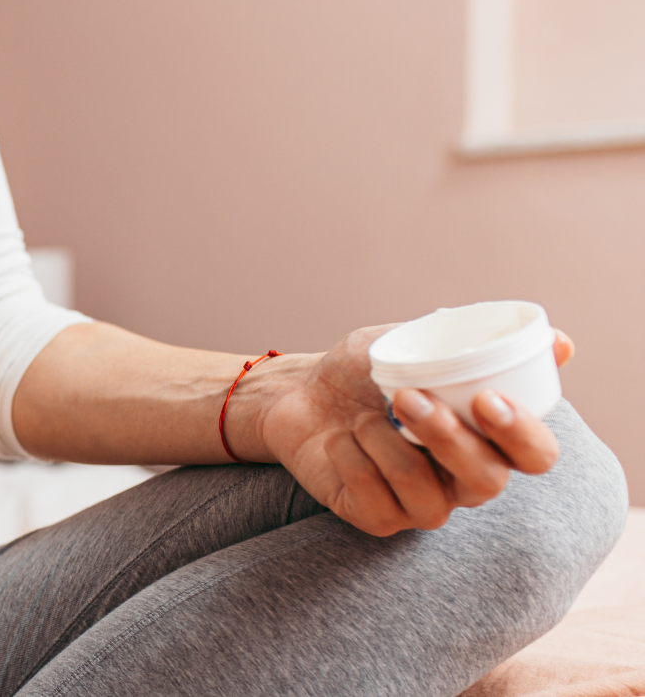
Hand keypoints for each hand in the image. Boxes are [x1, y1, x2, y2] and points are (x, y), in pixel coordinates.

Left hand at [251, 326, 574, 535]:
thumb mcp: (414, 343)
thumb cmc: (364, 370)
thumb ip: (475, 343)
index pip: (536, 456)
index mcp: (488, 440)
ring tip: (360, 416)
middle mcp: (464, 480)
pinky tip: (339, 440)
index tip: (487, 398)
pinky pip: (377, 504)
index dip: (521, 434)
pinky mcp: (376, 519)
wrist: (299, 393)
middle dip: (449, 439)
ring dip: (388, 447)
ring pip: (427, 495)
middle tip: (408, 397)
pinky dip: (354, 462)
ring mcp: (422, 505)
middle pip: (487, 481)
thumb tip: (562, 343)